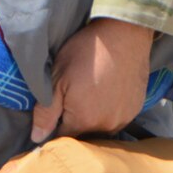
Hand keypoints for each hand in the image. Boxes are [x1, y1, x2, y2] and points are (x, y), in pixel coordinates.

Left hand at [31, 18, 154, 142]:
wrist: (123, 35)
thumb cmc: (85, 53)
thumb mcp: (57, 79)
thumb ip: (46, 113)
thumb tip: (37, 138)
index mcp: (84, 121)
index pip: (63, 136)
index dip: (55, 125)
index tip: (54, 110)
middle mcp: (107, 125)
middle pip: (84, 133)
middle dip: (75, 121)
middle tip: (72, 96)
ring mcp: (124, 117)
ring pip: (102, 127)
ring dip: (94, 117)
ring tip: (90, 94)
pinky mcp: (136, 108)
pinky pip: (117, 117)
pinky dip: (110, 110)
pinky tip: (105, 92)